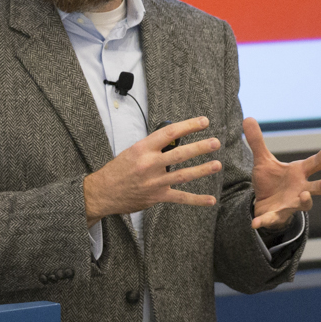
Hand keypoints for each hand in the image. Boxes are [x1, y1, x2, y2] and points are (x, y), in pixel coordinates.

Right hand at [84, 116, 221, 222]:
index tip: (204, 122)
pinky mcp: (157, 196)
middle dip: (200, 147)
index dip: (189, 126)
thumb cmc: (119, 169)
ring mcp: (155, 182)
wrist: (103, 192)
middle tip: (216, 142)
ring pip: (183, 174)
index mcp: (143, 148)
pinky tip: (211, 200)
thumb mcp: (133, 151)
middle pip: (180, 153)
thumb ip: (154, 147)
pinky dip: (197, 200)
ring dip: (202, 170)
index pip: (170, 133)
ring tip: (217, 164)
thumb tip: (176, 141)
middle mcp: (150, 164)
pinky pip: (180, 197)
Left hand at [245, 118, 320, 230]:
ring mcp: (291, 203)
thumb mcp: (263, 160)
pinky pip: (272, 219)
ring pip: (304, 205)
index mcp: (299, 173)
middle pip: (316, 188)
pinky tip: (255, 223)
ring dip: (305, 201)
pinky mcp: (278, 216)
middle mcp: (300, 189)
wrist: (264, 205)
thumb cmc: (271, 181)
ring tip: (304, 196)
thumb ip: (257, 141)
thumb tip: (247, 118)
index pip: (314, 164)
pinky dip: (265, 221)